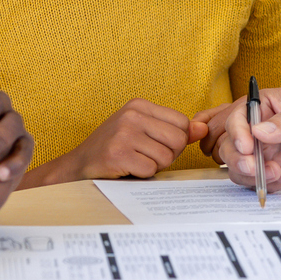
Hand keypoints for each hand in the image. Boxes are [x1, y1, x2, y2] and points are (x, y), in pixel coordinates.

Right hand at [27, 99, 205, 186]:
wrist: (77, 166)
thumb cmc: (113, 149)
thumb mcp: (143, 132)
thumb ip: (174, 130)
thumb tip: (203, 128)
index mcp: (138, 105)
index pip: (182, 123)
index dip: (175, 141)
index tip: (154, 144)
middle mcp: (131, 115)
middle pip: (178, 140)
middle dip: (167, 155)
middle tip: (144, 156)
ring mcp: (123, 134)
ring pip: (166, 157)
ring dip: (153, 166)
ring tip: (133, 161)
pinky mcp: (118, 154)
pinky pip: (151, 170)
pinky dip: (142, 175)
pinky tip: (126, 169)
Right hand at [196, 85, 280, 190]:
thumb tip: (260, 132)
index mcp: (264, 106)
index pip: (237, 118)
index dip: (237, 133)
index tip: (246, 146)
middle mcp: (261, 131)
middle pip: (231, 147)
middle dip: (238, 159)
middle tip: (255, 166)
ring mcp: (270, 154)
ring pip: (241, 168)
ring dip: (252, 175)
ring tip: (278, 173)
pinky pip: (263, 183)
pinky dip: (270, 185)